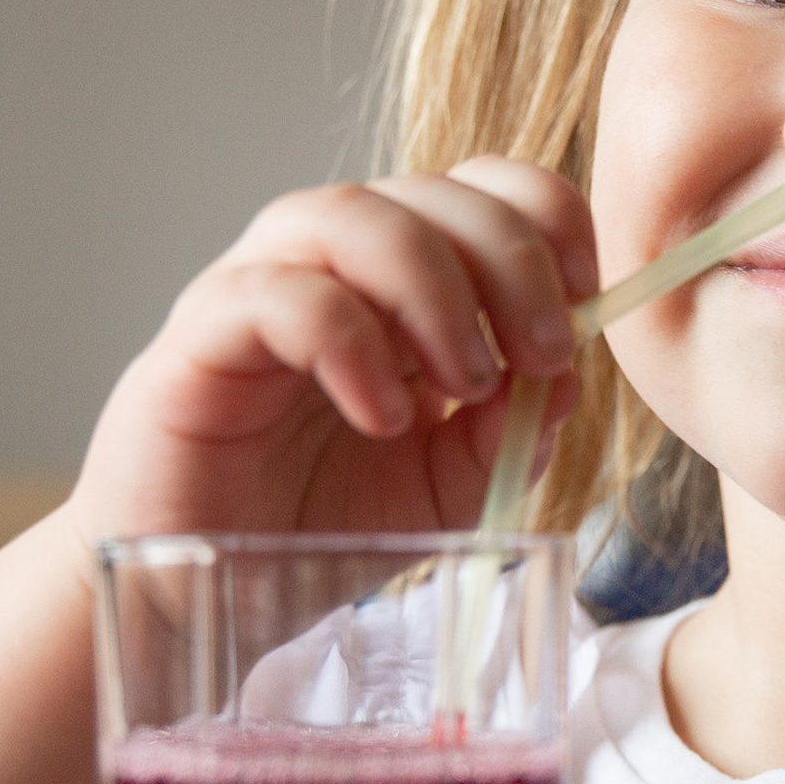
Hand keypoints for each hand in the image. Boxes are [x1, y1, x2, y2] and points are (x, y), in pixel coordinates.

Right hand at [64, 159, 597, 553]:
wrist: (200, 596)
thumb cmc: (322, 522)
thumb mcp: (452, 488)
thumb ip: (512, 433)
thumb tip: (566, 376)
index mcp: (404, 279)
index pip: (486, 187)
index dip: (548, 223)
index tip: (586, 304)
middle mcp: (331, 262)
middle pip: (432, 190)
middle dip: (512, 263)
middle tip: (541, 356)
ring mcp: (258, 289)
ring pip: (352, 215)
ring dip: (435, 293)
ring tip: (464, 386)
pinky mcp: (198, 339)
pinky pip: (274, 293)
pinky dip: (350, 343)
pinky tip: (384, 416)